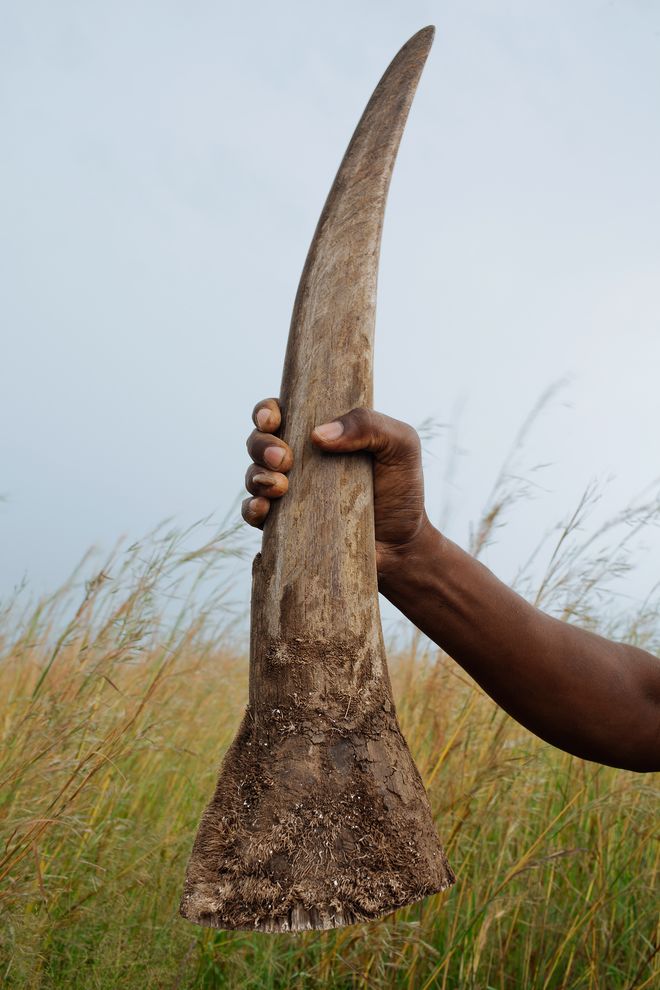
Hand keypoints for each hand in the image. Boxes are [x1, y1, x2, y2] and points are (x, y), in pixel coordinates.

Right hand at [242, 398, 432, 581]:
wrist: (402, 544)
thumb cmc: (401, 489)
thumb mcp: (400, 445)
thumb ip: (369, 425)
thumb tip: (318, 435)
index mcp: (321, 434)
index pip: (282, 412)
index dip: (267, 411)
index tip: (273, 419)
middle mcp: (299, 460)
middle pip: (258, 441)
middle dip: (261, 445)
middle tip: (283, 458)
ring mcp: (288, 493)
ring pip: (253, 475)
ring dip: (257, 476)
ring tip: (281, 486)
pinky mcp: (284, 525)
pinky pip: (253, 513)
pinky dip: (251, 508)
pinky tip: (264, 509)